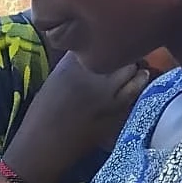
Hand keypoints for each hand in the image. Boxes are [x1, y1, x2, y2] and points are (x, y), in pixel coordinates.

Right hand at [2, 52, 155, 182]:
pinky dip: (139, 82)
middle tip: (128, 55)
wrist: (42, 145)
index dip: (110, 39)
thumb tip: (100, 51)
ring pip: (131, 67)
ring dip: (135, 66)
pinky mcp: (113, 109)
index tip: (112, 43)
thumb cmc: (44, 113)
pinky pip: (135, 88)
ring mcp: (102, 90)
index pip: (100, 37)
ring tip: (134, 68)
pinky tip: (138, 82)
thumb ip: (76, 63)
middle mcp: (87, 71)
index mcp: (70, 61)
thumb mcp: (56, 78)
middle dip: (126, 51)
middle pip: (119, 49)